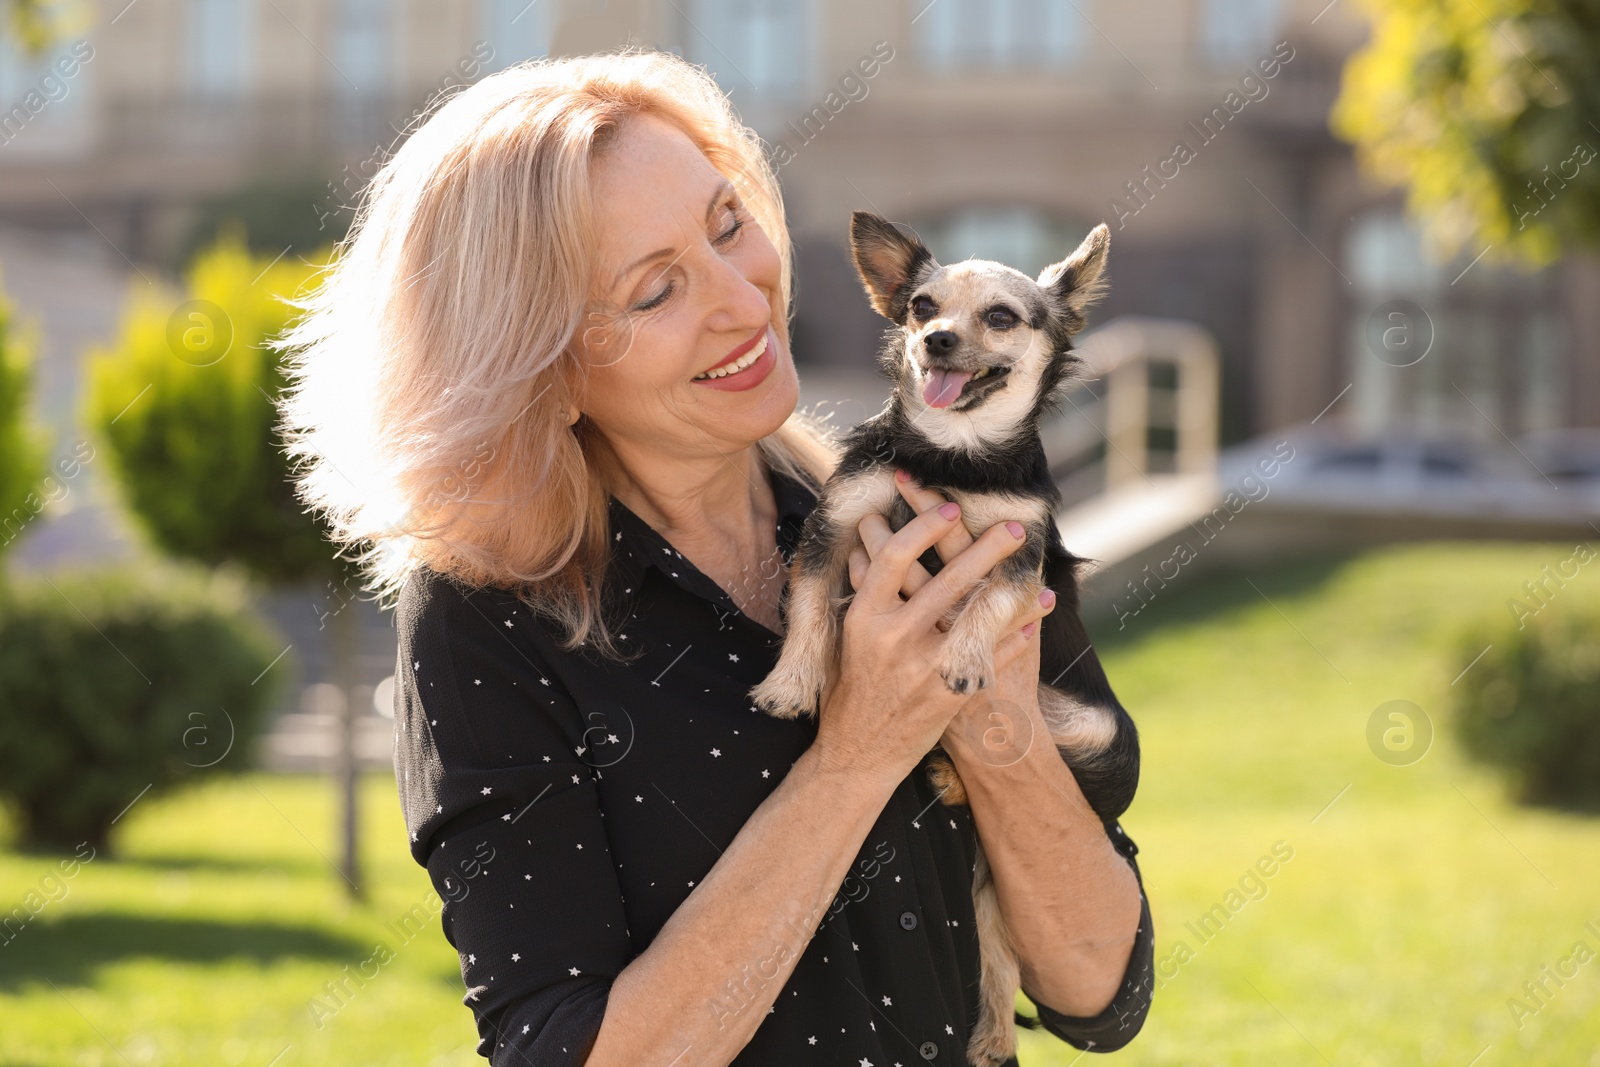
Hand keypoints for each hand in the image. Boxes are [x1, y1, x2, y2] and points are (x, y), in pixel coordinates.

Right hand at [846, 471, 1057, 758]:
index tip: (950, 509)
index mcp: (863, 618)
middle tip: (1014, 527)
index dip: (923, 529)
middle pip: (946, 580)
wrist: (857, 754)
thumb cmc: (850, 689)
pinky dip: (1016, 636)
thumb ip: (861, 592)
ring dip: (1012, 591)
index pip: (894, 559)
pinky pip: (991, 657)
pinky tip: (1034, 618)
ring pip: (977, 618)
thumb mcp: (845, 637)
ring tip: (1035, 571)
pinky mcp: (946, 696)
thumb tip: (868, 541)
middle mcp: (893, 638)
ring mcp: (922, 668)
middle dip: (986, 549)